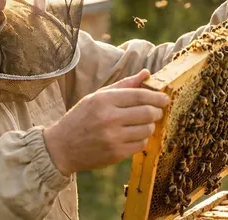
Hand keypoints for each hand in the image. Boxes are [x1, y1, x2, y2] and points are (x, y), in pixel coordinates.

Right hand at [43, 69, 169, 175]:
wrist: (62, 147)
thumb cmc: (81, 118)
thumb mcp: (97, 97)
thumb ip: (123, 85)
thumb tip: (146, 73)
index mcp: (104, 100)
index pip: (139, 95)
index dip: (157, 96)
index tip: (165, 98)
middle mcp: (109, 118)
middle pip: (148, 113)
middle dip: (157, 111)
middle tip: (157, 111)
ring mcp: (113, 138)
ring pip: (147, 130)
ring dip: (149, 126)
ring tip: (141, 124)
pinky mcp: (116, 154)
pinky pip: (141, 144)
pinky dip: (141, 139)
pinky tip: (132, 136)